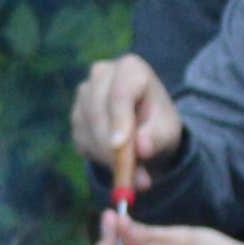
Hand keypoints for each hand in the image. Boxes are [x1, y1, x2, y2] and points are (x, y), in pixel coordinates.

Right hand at [71, 54, 184, 180]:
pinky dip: (96, 155)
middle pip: (99, 111)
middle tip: (127, 176)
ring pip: (87, 127)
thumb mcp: (167, 132)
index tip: (120, 147)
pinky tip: (114, 158)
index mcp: (131, 68)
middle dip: (110, 146)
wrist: (145, 131)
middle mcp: (102, 74)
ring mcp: (85, 92)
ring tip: (129, 173)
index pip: (120, 92)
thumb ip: (157, 138)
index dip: (118, 120)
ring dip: (105, 155)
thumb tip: (142, 148)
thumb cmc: (159, 125)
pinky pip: (80, 139)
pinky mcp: (75, 113)